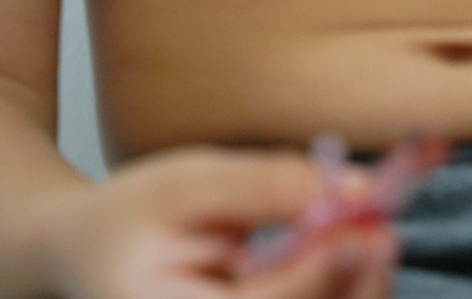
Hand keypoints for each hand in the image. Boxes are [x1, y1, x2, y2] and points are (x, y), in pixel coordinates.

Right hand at [42, 147, 397, 298]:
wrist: (87, 256)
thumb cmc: (132, 216)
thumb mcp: (185, 183)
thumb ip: (263, 187)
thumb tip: (349, 189)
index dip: (318, 273)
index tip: (365, 231)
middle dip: (351, 283)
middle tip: (384, 233)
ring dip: (357, 286)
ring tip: (372, 236)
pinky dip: (343, 288)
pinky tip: (351, 254)